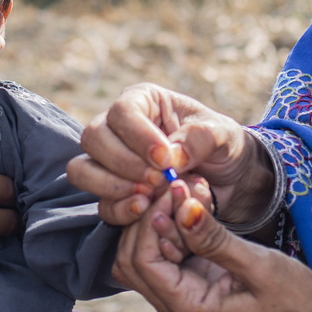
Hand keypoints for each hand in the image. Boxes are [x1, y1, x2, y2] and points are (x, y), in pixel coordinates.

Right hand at [67, 83, 274, 229]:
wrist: (228, 179)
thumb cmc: (222, 146)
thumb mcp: (223, 135)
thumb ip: (200, 138)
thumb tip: (171, 156)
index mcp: (143, 101)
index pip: (122, 111)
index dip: (138, 137)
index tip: (165, 160)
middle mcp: (118, 128)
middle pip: (93, 138)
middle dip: (124, 163)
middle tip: (158, 180)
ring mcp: (110, 161)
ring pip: (82, 170)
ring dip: (111, 186)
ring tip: (147, 196)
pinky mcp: (113, 193)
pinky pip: (99, 202)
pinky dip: (118, 209)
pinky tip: (144, 210)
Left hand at [117, 179, 311, 311]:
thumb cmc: (297, 303)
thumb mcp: (259, 265)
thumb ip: (214, 239)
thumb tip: (181, 207)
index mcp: (188, 311)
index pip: (141, 261)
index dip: (150, 220)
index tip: (174, 188)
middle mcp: (176, 309)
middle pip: (132, 258)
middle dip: (149, 218)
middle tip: (179, 185)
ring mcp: (182, 298)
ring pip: (147, 253)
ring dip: (162, 219)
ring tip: (192, 189)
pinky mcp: (192, 285)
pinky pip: (169, 253)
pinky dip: (176, 226)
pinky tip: (198, 203)